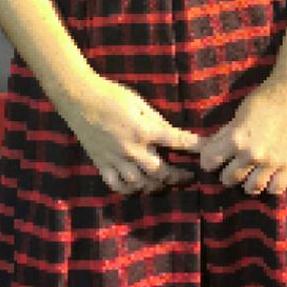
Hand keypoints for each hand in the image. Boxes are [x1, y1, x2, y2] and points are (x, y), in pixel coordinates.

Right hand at [57, 75, 200, 195]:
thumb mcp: (140, 103)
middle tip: (189, 177)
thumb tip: (172, 133)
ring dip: (156, 187)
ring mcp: (114, 159)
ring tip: (165, 184)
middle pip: (160, 172)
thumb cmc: (112, 95)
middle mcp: (131, 149)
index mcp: (144, 130)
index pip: (177, 141)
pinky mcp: (101, 164)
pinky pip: (116, 185)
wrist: (78, 99)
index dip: (196, 147)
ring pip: (140, 184)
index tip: (207, 150)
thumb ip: (157, 121)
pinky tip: (138, 188)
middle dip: (178, 177)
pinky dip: (129, 190)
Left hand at [196, 80, 286, 196]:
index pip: (208, 162)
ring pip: (251, 188)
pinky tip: (269, 177)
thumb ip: (222, 136)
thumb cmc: (263, 100)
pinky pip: (276, 188)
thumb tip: (202, 146)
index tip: (215, 155)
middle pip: (228, 179)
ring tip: (250, 172)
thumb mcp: (237, 115)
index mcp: (235, 138)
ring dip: (247, 182)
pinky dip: (271, 185)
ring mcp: (271, 161)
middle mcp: (252, 153)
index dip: (209, 159)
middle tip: (234, 162)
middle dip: (228, 171)